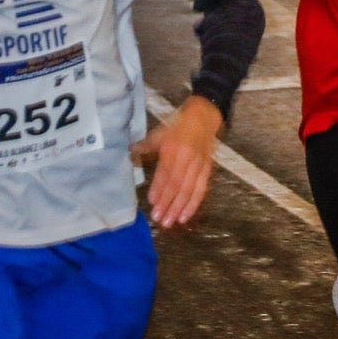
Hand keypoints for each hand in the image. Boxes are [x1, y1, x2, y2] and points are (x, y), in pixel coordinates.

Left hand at [131, 95, 222, 228]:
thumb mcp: (159, 133)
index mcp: (173, 149)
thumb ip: (145, 146)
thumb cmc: (178, 125)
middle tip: (159, 219)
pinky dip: (193, 205)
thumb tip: (130, 154)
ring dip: (179, 208)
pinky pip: (201, 190)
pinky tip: (185, 216)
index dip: (160, 188)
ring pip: (189, 191)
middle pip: (177, 185)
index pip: (166, 172)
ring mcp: (198, 166)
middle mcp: (187, 159)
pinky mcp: (207, 171)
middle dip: (168, 204)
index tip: (152, 202)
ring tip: (170, 222)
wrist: (204, 116)